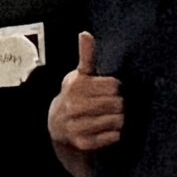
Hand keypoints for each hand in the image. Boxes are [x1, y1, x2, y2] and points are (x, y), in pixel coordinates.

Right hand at [49, 32, 123, 152]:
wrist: (58, 129)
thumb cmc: (75, 98)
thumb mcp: (79, 76)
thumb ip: (86, 56)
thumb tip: (85, 33)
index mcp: (75, 86)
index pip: (114, 85)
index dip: (116, 88)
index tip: (109, 91)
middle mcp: (72, 105)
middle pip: (118, 103)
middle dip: (119, 105)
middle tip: (112, 107)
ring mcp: (75, 126)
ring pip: (117, 120)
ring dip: (118, 120)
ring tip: (109, 118)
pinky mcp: (82, 143)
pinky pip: (112, 136)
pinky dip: (113, 135)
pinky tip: (105, 131)